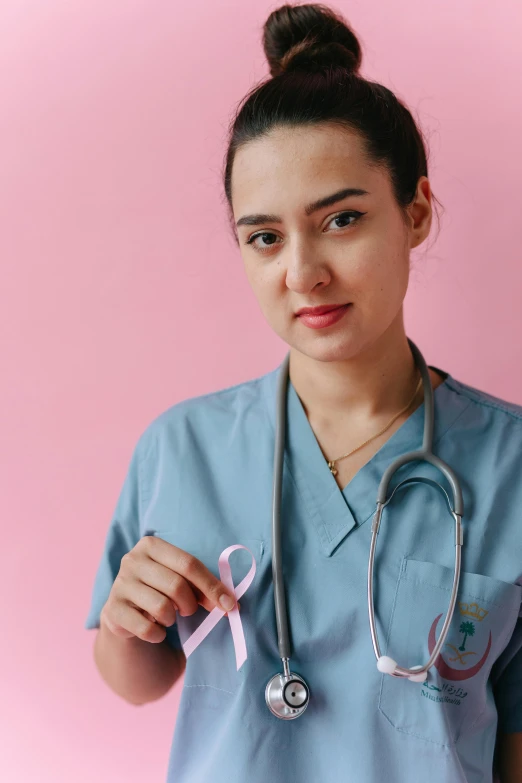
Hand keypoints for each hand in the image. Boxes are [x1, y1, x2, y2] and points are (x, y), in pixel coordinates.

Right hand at [100, 536, 237, 643]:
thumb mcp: (180, 579)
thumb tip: (230, 604)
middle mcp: (132, 560)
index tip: (229, 604)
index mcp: (151, 545)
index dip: (212, 586)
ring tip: (168, 615)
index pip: (189, 564)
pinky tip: (155, 628)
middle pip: (177, 586)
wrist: (125, 612)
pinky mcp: (112, 610)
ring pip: (162, 607)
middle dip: (191, 604)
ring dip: (172, 618)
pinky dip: (157, 634)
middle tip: (189, 610)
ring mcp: (119, 584)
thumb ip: (202, 586)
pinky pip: (146, 628)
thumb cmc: (160, 590)